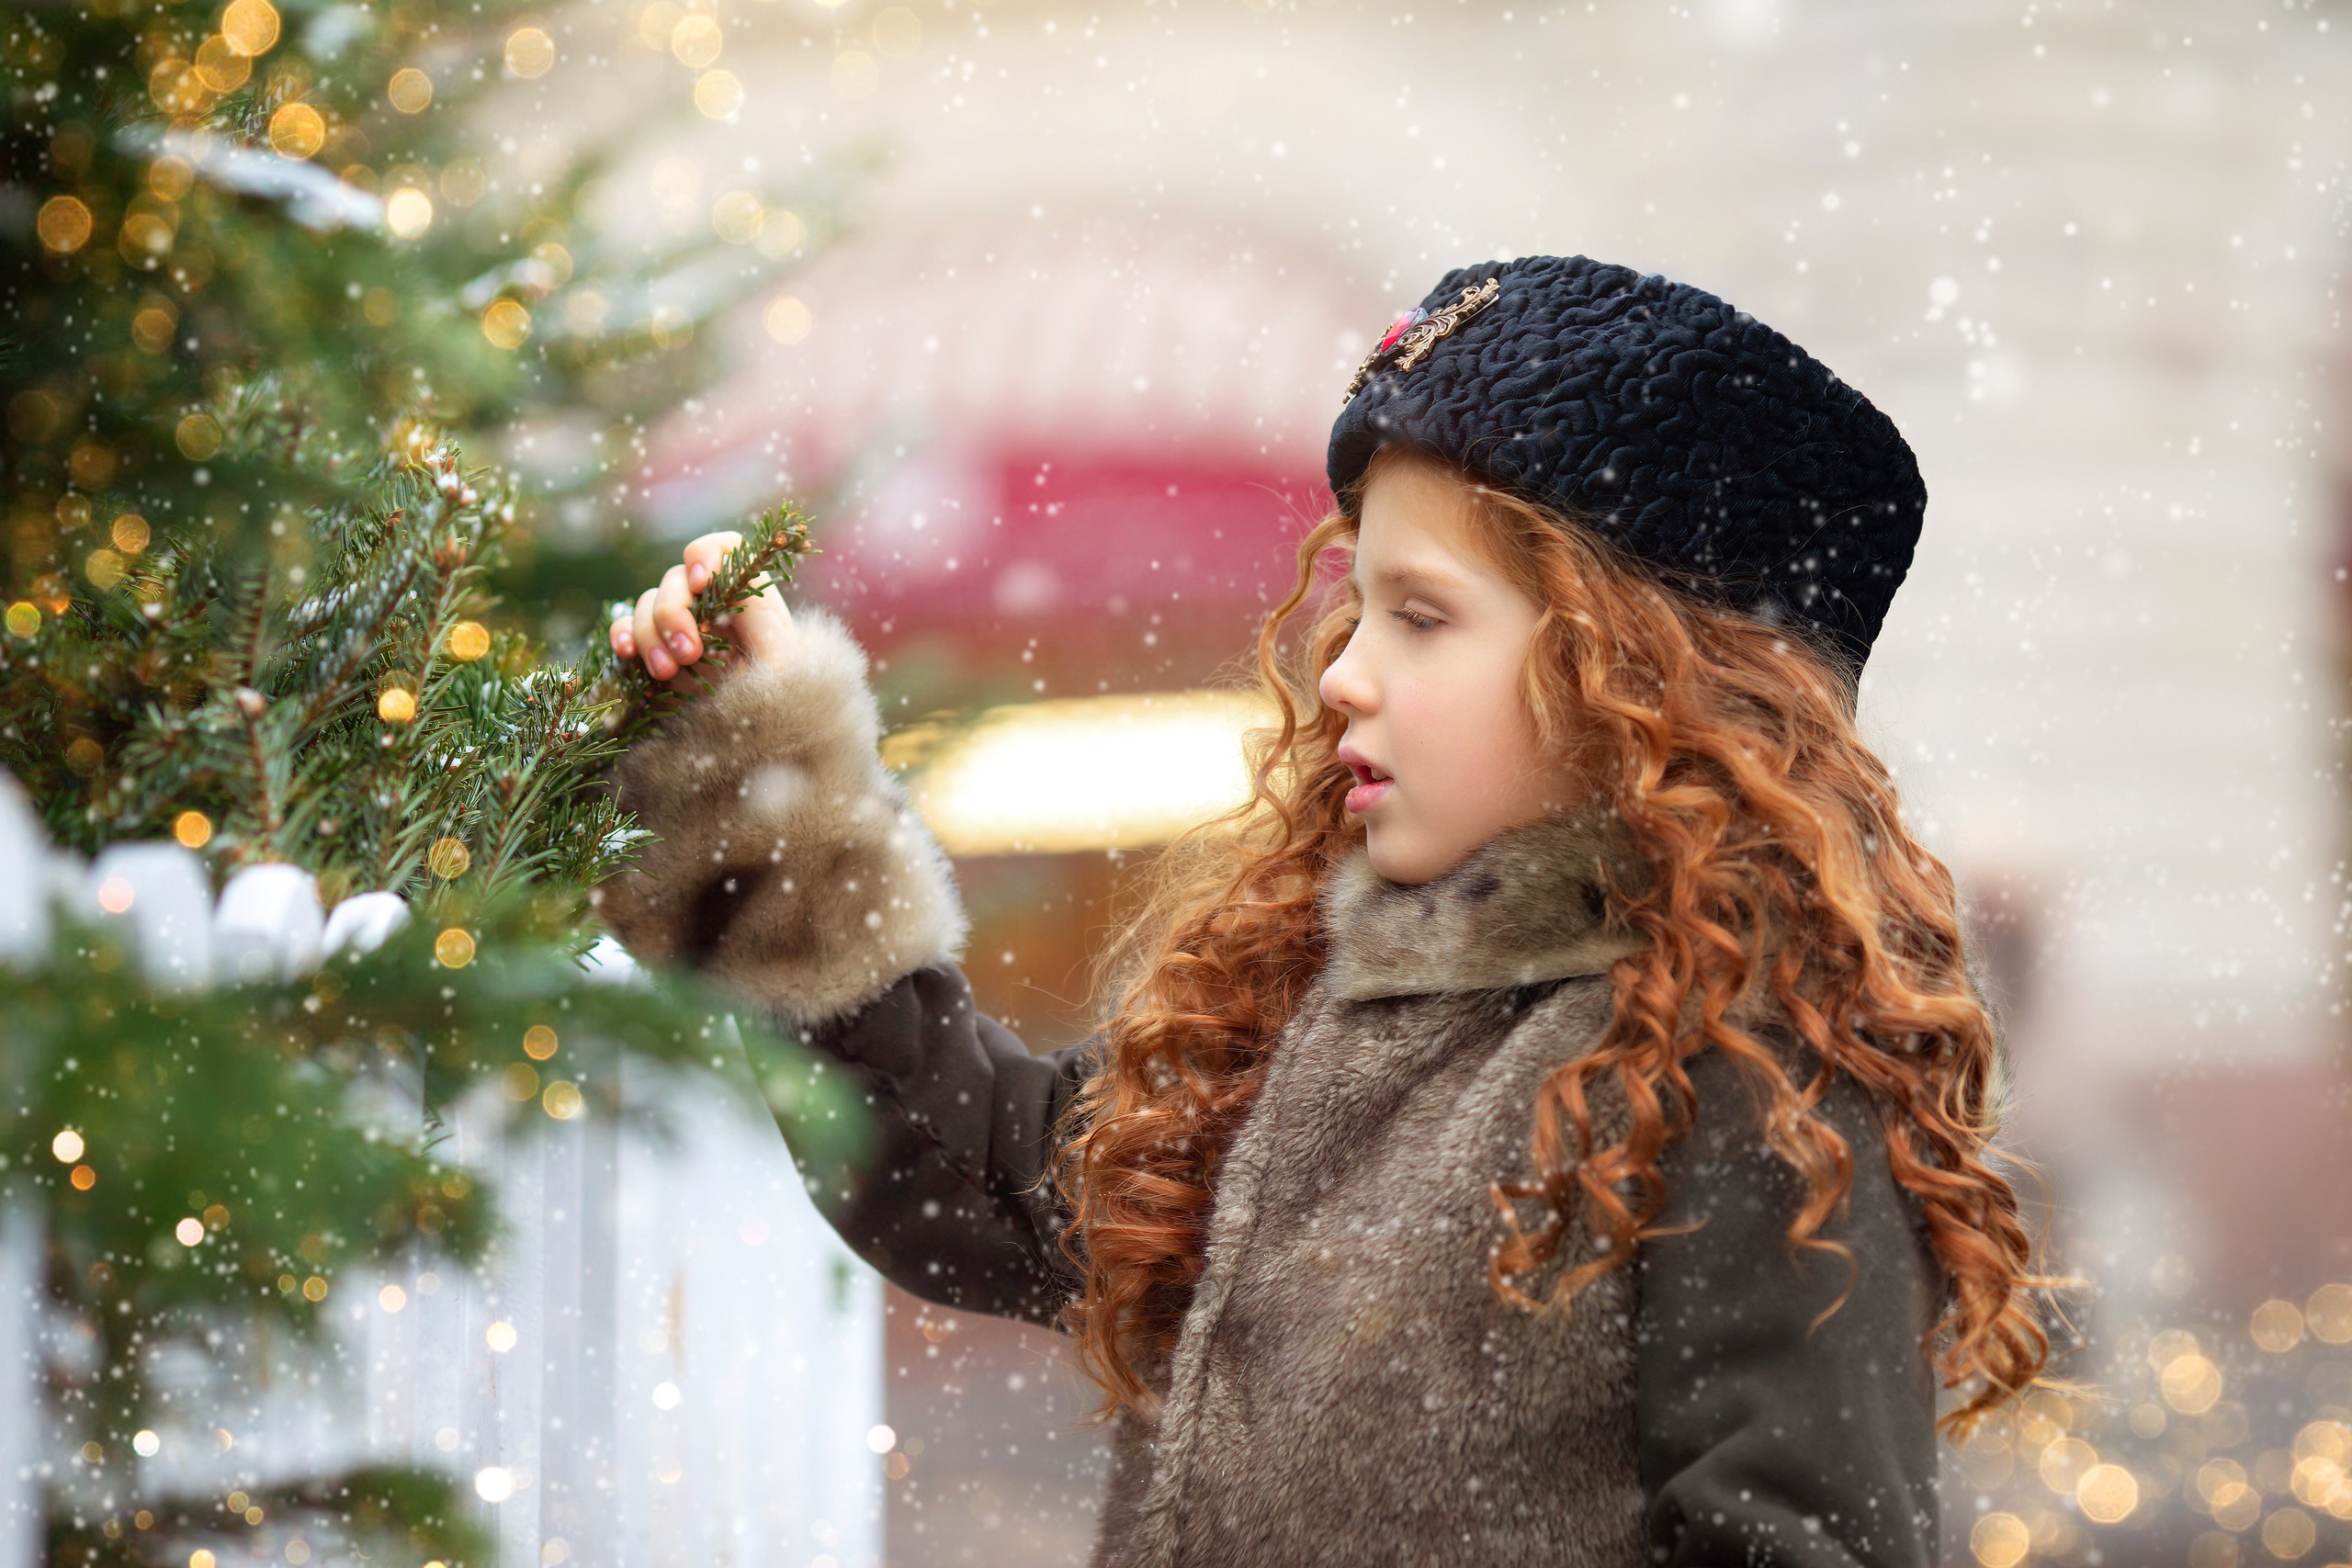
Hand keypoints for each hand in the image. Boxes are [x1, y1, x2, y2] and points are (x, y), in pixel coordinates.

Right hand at [607, 530, 798, 687]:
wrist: (762, 738)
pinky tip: (627, 652)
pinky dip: (623, 635)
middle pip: (676, 579)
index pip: (724, 549)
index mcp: (747, 596)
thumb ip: (762, 622)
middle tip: (689, 654)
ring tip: (666, 672)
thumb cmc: (784, 699)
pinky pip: (626, 628)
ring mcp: (679, 625)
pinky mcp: (656, 650)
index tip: (701, 583)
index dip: (706, 554)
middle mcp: (710, 603)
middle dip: (673, 613)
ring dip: (650, 634)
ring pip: (647, 604)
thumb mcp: (785, 663)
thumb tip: (726, 590)